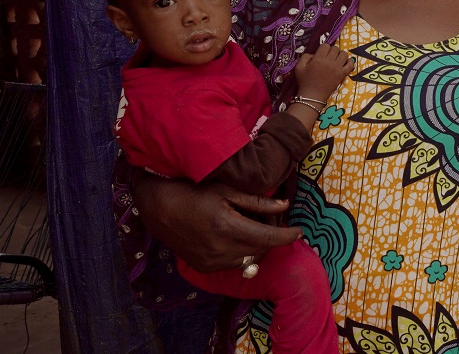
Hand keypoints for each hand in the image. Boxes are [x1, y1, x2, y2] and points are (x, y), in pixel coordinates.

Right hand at [135, 173, 299, 272]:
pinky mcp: (204, 268)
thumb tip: (285, 206)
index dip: (287, 236)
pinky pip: (234, 263)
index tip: (299, 231)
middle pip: (261, 249)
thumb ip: (257, 201)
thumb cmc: (193, 191)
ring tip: (249, 225)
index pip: (268, 238)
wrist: (159, 207)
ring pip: (249, 259)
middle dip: (271, 236)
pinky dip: (241, 252)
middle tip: (267, 218)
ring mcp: (211, 262)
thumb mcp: (227, 190)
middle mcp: (220, 250)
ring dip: (256, 245)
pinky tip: (234, 235)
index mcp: (228, 228)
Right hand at [294, 42, 353, 101]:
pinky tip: (344, 63)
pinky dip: (349, 62)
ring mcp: (337, 68)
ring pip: (344, 54)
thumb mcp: (299, 67)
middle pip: (336, 49)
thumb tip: (315, 53)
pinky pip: (351, 65)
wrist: (312, 96)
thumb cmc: (304, 81)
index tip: (321, 53)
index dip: (324, 48)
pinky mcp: (342, 75)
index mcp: (318, 59)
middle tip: (328, 57)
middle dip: (332, 51)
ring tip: (336, 60)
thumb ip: (305, 56)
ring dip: (340, 55)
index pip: (326, 45)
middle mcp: (329, 62)